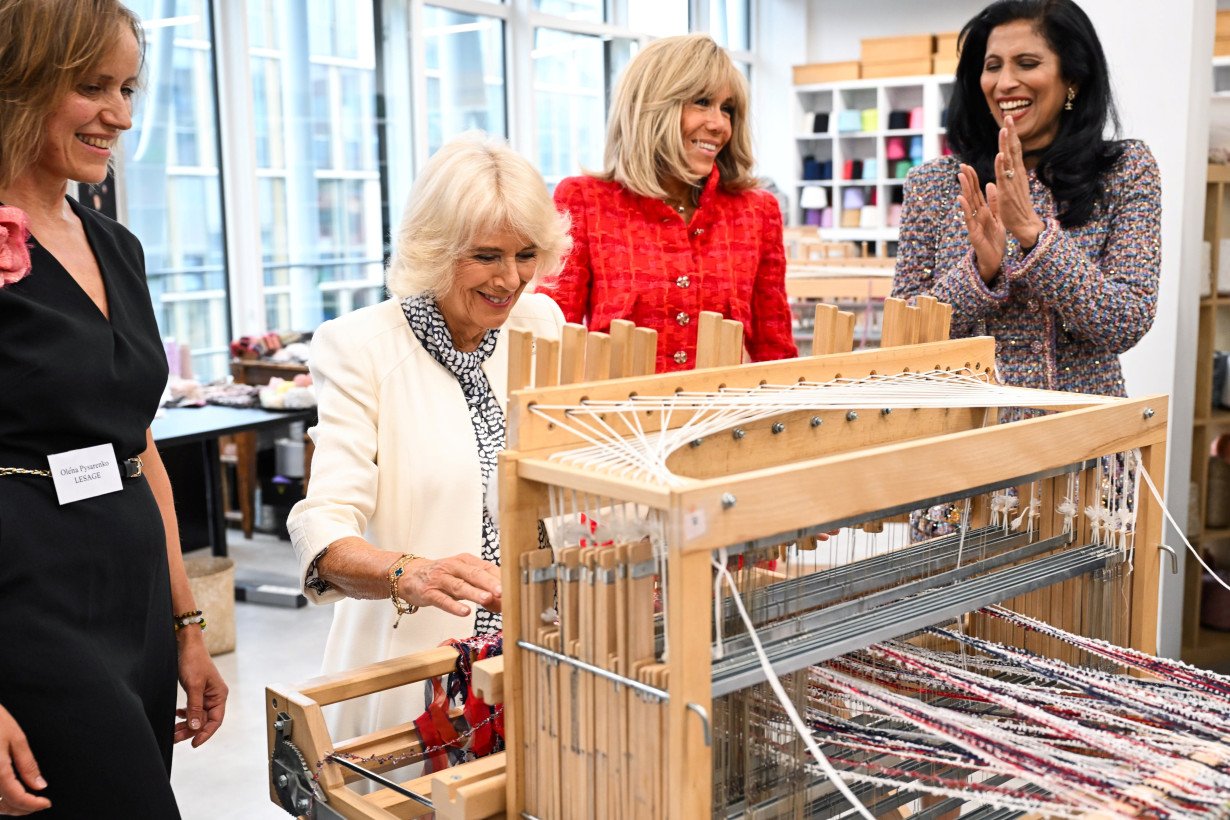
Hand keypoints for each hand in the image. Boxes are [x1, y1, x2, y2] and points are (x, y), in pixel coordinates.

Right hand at [0, 704, 49, 814]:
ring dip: (8, 808)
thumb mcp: (17, 739)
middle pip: (1, 806)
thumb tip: (39, 786)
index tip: (46, 803)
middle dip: (22, 809)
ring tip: (26, 801)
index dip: (32, 805)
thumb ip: (27, 765)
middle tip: (38, 803)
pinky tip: (8, 795)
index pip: (15, 798)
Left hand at [174, 635, 227, 746]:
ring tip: (173, 731)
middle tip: (175, 738)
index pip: (215, 720)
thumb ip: (194, 707)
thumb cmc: (194, 661)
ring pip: (196, 716)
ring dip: (186, 724)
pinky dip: (185, 714)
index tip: (194, 744)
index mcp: (219, 695)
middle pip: (204, 720)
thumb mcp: (194, 686)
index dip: (205, 733)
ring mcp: (206, 695)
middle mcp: (214, 696)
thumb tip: (195, 727)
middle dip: (191, 730)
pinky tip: (177, 715)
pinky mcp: (197, 692)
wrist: (187, 645)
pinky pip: (192, 709)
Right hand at [399, 553, 501, 616]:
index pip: (486, 567)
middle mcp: (453, 567)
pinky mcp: (428, 592)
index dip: (500, 578)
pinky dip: (454, 606)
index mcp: (465, 561)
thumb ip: (482, 590)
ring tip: (487, 599)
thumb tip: (504, 603)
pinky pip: (442, 599)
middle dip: (490, 583)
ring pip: (460, 586)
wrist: (409, 575)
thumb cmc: (442, 577)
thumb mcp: (463, 579)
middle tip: (503, 591)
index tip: (513, 587)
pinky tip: (465, 612)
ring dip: (474, 593)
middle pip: (474, 574)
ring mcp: (440, 579)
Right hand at [956, 163, 1005, 282]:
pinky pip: (968, 218)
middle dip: (967, 180)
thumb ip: (994, 202)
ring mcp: (973, 223)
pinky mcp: (973, 232)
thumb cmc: (995, 240)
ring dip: (965, 190)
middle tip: (962, 166)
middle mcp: (976, 215)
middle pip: (971, 194)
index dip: (973, 179)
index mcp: (983, 210)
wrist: (994, 259)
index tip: (968, 166)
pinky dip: (965, 208)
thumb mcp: (998, 217)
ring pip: (968, 204)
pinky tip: (961, 198)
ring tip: (961, 177)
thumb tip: (991, 184)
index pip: (976, 191)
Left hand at [995, 116, 1045, 249]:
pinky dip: (1002, 164)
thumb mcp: (1010, 186)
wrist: (1025, 224)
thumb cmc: (1016, 208)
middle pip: (1013, 149)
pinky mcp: (1007, 191)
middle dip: (1011, 133)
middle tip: (1009, 116)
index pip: (1013, 150)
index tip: (1009, 120)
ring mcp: (1012, 181)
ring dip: (1006, 143)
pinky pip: (1004, 176)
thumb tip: (1003, 163)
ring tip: (1005, 129)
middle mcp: (1016, 174)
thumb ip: (1006, 174)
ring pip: (1009, 159)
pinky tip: (1001, 154)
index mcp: (1016, 172)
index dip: (1011, 135)